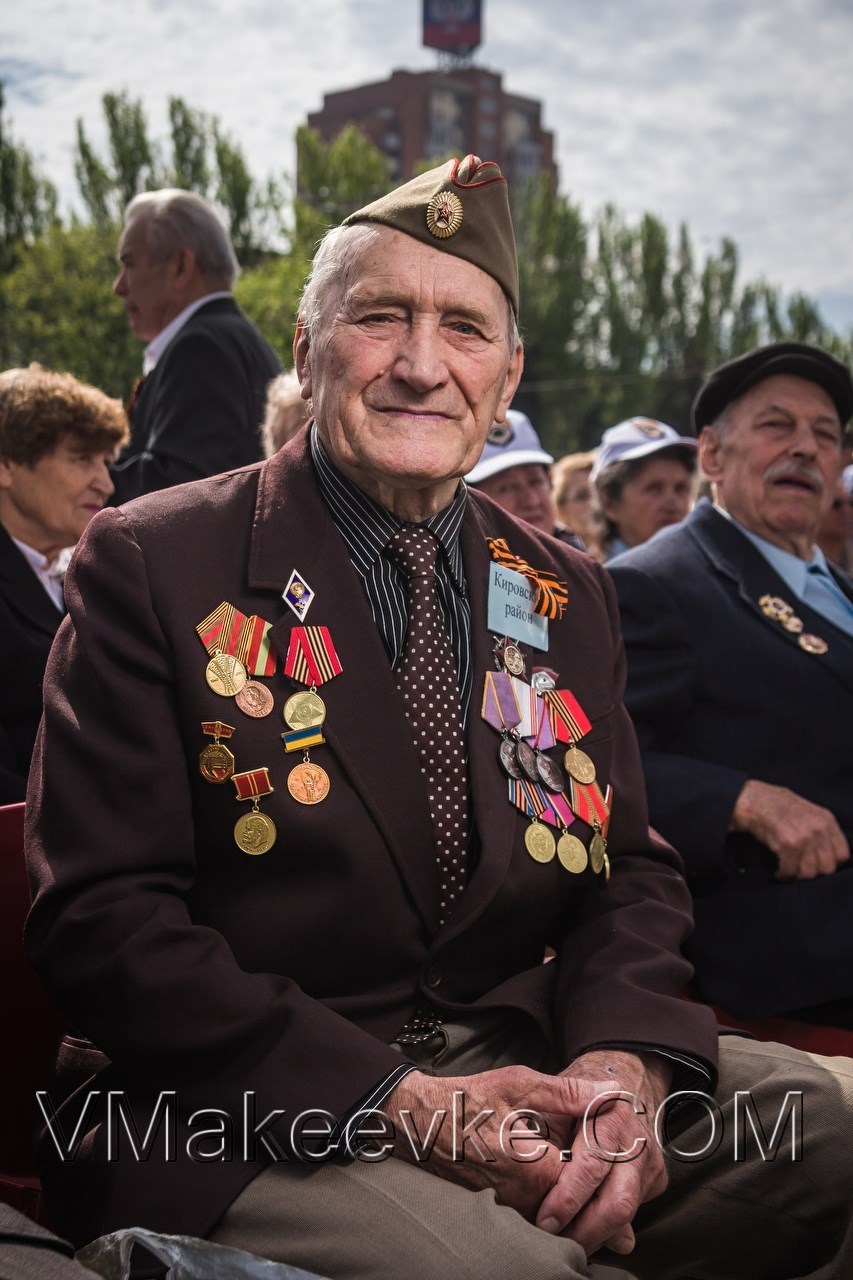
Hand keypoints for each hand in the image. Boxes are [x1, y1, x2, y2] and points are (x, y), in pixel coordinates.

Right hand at [385, 1065, 614, 1221]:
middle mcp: (524, 1199)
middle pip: (578, 1212)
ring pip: (559, 1221)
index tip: (632, 1169)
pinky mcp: (499, 1211)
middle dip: (603, 1211)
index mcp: (536, 1169)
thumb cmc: (469, 1100)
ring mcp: (510, 1209)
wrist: (421, 1123)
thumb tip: (610, 1091)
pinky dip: (558, 1217)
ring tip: (606, 1216)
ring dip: (582, 1217)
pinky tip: (569, 1206)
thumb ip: (569, 1092)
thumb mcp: (520, 1084)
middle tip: (627, 1219)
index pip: (590, 1184)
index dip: (614, 1177)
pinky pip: (538, 1219)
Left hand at [533, 1050, 670, 1256]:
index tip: (545, 1220)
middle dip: (584, 1230)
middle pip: (617, 1202)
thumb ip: (547, 1140)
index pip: (591, 1167)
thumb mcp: (551, 1103)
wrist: (614, 1077)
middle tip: (555, 1241)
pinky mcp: (657, 1178)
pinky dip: (607, 1227)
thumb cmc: (571, 1096)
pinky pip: (633, 1213)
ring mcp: (651, 1160)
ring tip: (566, 1239)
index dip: (566, 1199)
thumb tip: (551, 1185)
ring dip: (594, 1234)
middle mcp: (637, 1138)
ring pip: (627, 1214)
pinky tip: (584, 1227)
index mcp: (610, 1112)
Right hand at [732, 779, 849, 879]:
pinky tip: (779, 872)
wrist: (752, 800)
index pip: (842, 855)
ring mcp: (805, 837)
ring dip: (796, 876)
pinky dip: (783, 875)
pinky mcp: (788, 845)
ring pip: (809, 873)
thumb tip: (827, 854)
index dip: (829, 863)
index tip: (816, 865)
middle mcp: (819, 829)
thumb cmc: (776, 806)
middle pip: (827, 868)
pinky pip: (790, 871)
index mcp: (827, 820)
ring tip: (788, 871)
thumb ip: (821, 830)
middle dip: (812, 873)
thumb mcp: (808, 812)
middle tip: (800, 870)